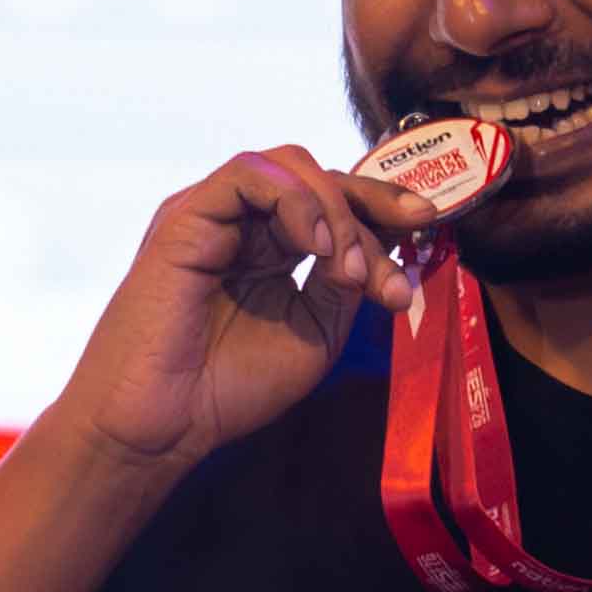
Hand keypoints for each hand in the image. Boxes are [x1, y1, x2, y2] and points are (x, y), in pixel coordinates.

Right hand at [47, 145, 444, 473]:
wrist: (163, 425)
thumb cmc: (226, 390)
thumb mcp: (313, 334)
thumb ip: (344, 283)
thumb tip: (380, 242)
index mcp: (271, 250)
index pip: (335, 204)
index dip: (383, 205)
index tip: (428, 223)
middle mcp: (243, 223)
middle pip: (320, 176)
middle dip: (373, 201)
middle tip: (410, 233)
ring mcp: (214, 215)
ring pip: (290, 166)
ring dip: (336, 209)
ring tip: (349, 267)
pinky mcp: (187, 215)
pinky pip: (250, 174)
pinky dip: (295, 200)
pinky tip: (316, 245)